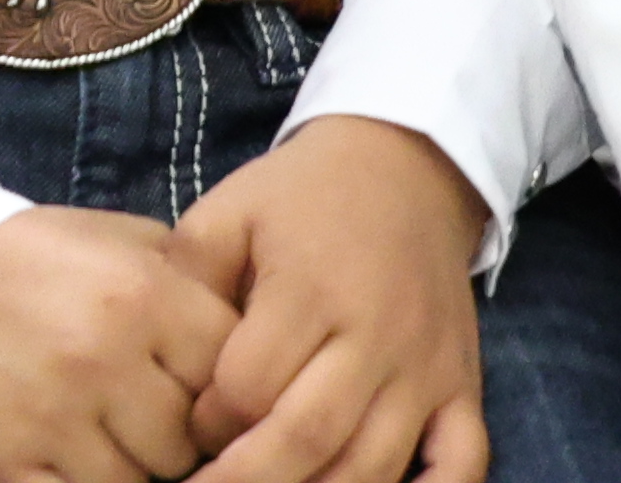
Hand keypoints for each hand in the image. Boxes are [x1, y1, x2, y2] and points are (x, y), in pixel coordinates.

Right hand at [0, 205, 241, 482]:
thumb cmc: (31, 260)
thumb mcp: (118, 239)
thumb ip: (194, 278)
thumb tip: (264, 335)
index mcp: (140, 296)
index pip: (234, 382)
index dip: (225, 397)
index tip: (203, 396)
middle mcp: (102, 358)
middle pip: (190, 444)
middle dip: (179, 440)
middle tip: (148, 420)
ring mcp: (52, 418)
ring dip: (132, 470)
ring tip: (106, 437)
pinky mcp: (6, 466)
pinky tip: (78, 462)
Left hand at [171, 115, 490, 482]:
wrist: (404, 170)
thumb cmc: (300, 197)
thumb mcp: (228, 211)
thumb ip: (188, 277)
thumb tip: (157, 352)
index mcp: (308, 289)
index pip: (249, 385)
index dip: (209, 421)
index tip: (186, 430)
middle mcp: (374, 337)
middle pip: (309, 437)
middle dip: (250, 480)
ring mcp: (427, 371)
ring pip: (375, 466)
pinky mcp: (463, 389)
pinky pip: (462, 465)